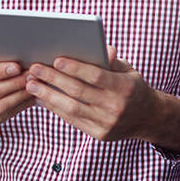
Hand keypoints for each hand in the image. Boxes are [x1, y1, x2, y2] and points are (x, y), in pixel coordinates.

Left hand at [25, 46, 179, 153]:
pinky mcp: (99, 134)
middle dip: (53, 79)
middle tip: (34, 69)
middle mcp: (116, 107)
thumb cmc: (132, 87)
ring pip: (71, 108)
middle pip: (78, 92)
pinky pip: (72, 120)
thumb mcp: (128, 70)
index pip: (95, 76)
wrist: (147, 118)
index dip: (75, 68)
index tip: (56, 59)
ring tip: (31, 84)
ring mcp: (107, 123)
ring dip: (48, 95)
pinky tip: (41, 98)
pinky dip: (55, 108)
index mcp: (125, 87)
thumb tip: (100, 46)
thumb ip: (111, 60)